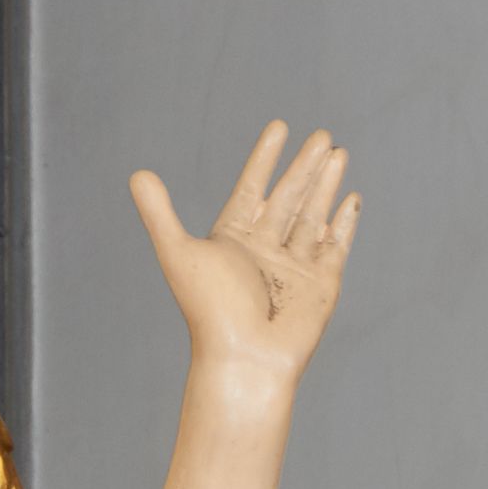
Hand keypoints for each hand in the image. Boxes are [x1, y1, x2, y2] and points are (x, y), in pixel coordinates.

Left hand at [131, 120, 358, 391]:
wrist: (245, 361)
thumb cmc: (210, 313)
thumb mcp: (180, 255)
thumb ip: (160, 214)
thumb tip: (136, 174)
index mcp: (233, 241)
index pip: (252, 190)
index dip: (264, 160)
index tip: (278, 127)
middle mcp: (264, 251)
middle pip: (287, 198)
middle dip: (304, 167)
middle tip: (321, 135)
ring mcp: (294, 268)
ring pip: (312, 216)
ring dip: (324, 186)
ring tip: (337, 152)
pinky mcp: (321, 285)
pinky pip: (335, 246)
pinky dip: (343, 223)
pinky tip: (351, 199)